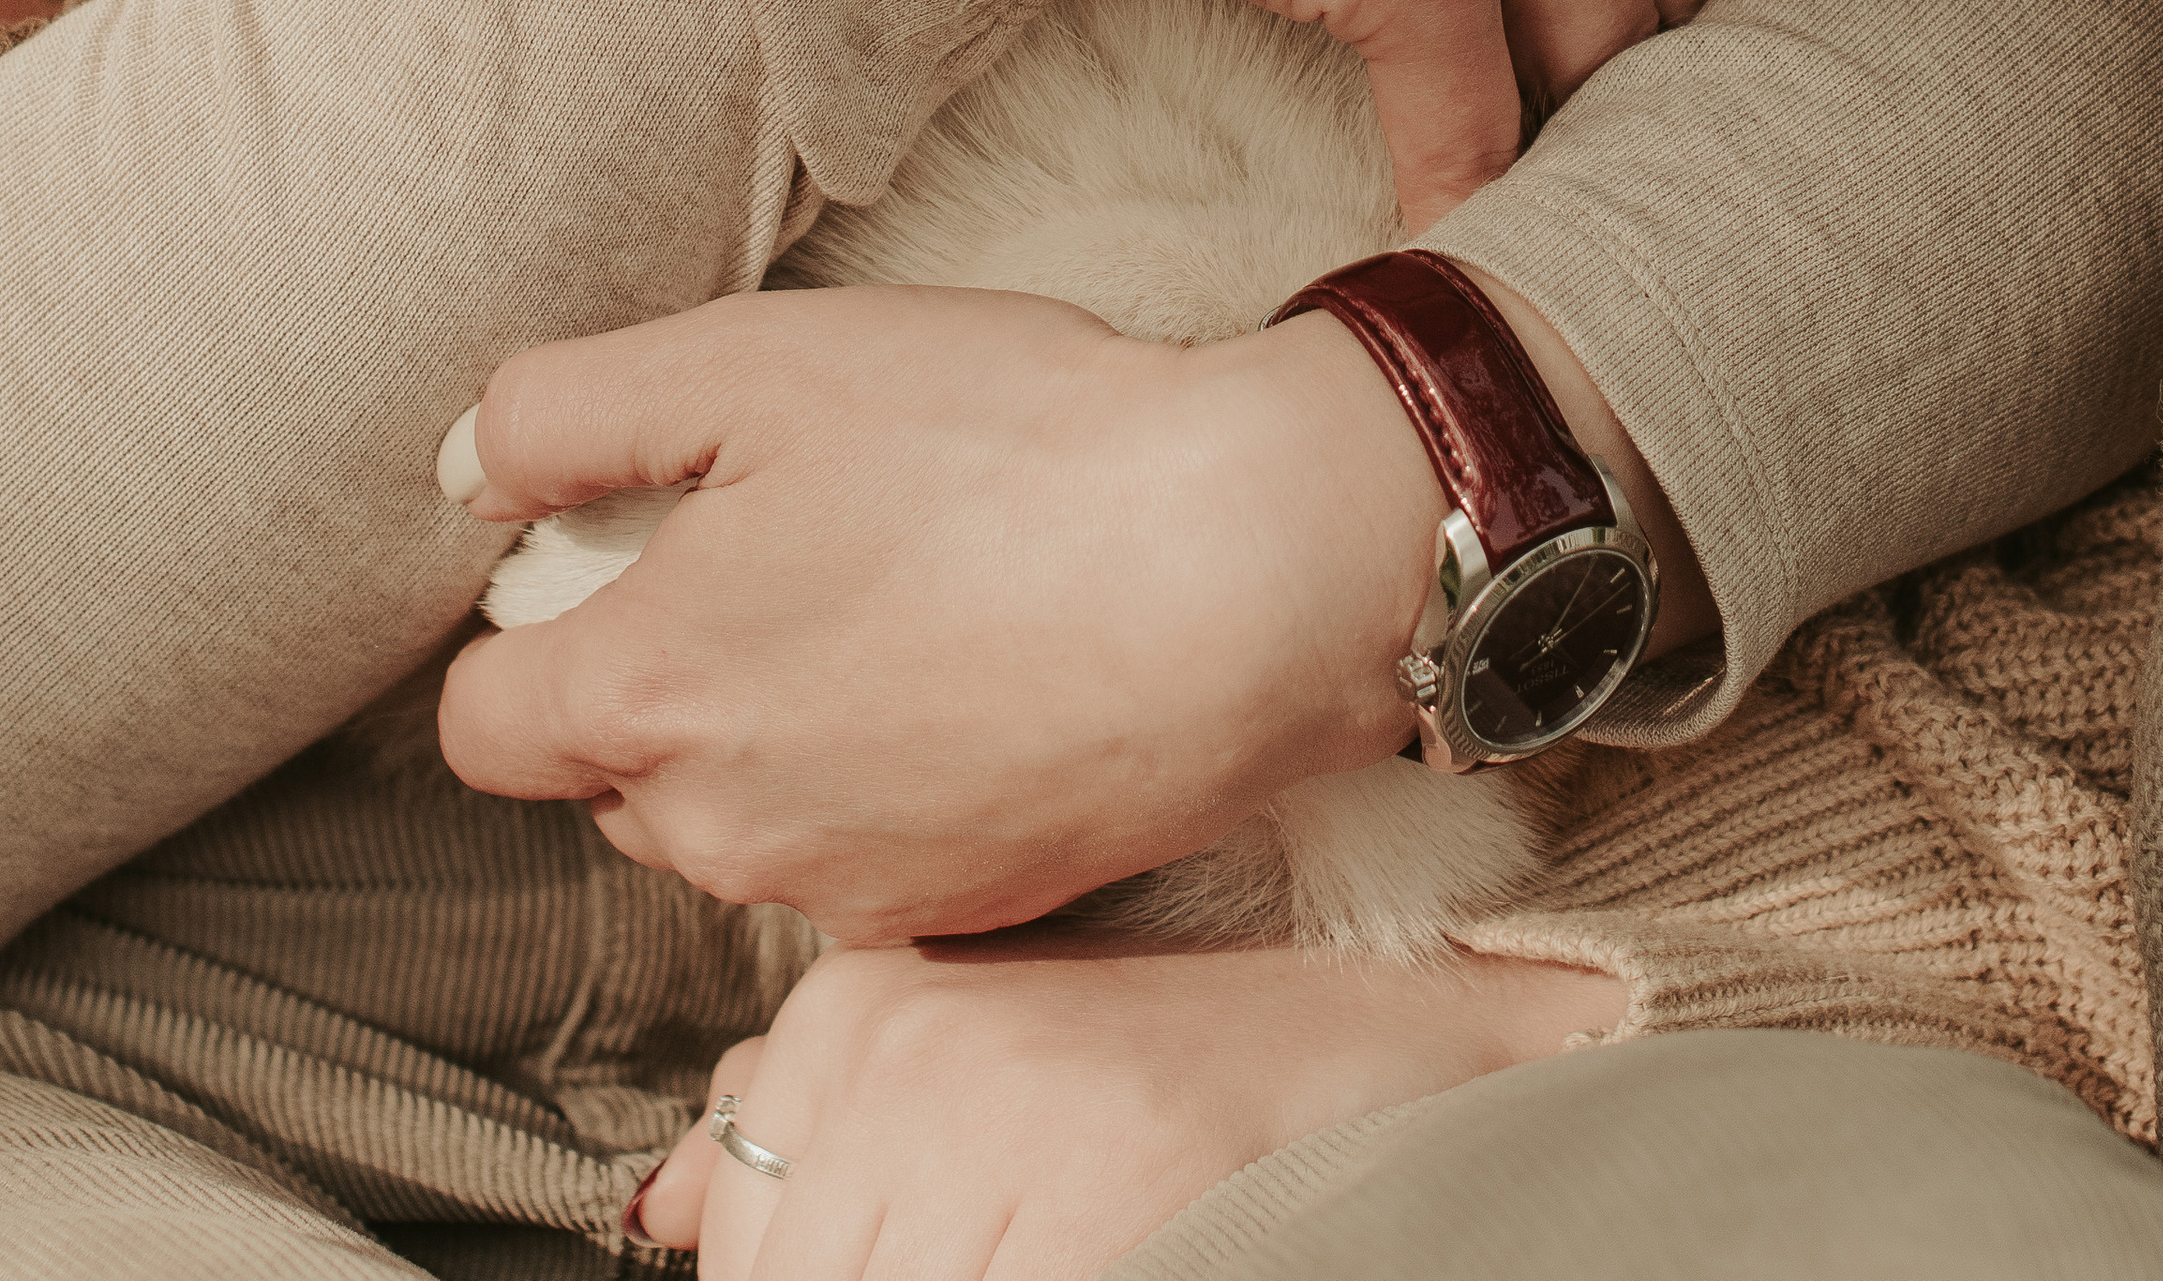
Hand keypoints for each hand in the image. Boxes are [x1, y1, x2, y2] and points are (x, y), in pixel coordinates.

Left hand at [435, 281, 1713, 936]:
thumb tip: (474, 470)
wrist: (1246, 563)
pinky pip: (863, 848)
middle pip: (617, 771)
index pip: (482, 722)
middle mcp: (723, 832)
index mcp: (648, 696)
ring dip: (778, 725)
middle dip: (666, 667)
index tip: (638, 538)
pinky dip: (892, 773)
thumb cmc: (1010, 443)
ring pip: (741, 815)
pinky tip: (983, 661)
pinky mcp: (964, 908)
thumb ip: (567, 410)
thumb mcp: (759, 358)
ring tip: (907, 588)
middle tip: (796, 533)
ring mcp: (847, 887)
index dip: (537, 620)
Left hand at [632, 934, 1624, 1278]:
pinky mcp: (1091, 1189)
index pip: (738, 1252)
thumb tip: (663, 1208)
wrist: (1393, 1037)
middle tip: (1008, 1231)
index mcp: (847, 1013)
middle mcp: (891, 1042)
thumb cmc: (1175, 1065)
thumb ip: (801, 1125)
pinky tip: (1116, 1238)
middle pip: (799, 1278)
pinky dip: (1040, 1279)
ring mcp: (990, 1114)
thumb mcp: (969, 1059)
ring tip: (1061, 1224)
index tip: (929, 1245)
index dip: (821, 1277)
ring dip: (972, 1275)